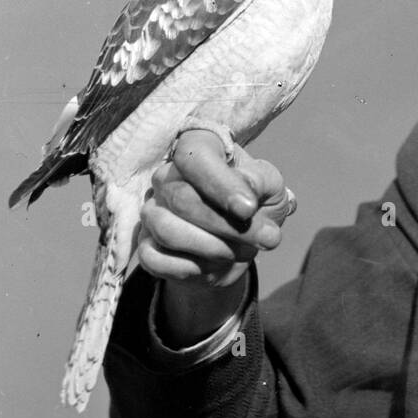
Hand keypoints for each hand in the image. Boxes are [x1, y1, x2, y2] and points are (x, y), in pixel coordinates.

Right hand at [138, 129, 295, 344]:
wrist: (240, 241)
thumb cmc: (256, 203)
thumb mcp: (271, 186)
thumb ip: (260, 182)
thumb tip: (245, 198)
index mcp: (197, 149)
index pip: (196, 158)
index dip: (222, 185)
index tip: (248, 210)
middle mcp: (167, 176)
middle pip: (183, 200)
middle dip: (229, 228)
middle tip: (266, 239)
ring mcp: (152, 210)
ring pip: (167, 231)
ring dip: (213, 248)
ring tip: (242, 251)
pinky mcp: (147, 244)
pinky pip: (155, 260)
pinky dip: (192, 269)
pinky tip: (216, 264)